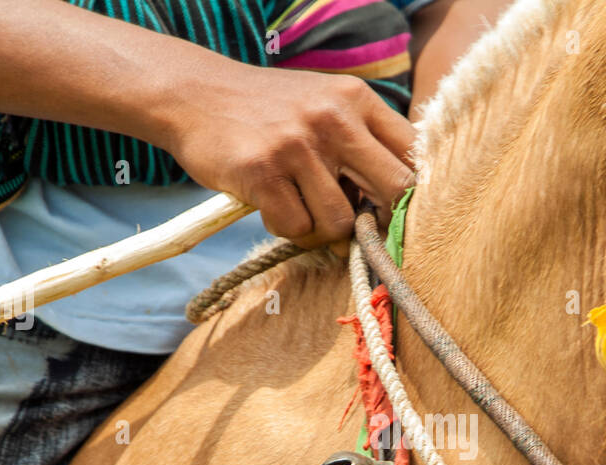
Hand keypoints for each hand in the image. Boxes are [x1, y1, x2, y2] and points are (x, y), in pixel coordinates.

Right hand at [163, 60, 415, 248]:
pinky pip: (296, 228)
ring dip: (321, 230)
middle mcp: (334, 119)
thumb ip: (361, 139)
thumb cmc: (266, 110)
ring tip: (300, 209)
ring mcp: (298, 146)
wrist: (193, 94)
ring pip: (341, 222)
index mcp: (356, 99)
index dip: (411, 194)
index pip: (413, 154)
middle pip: (395, 192)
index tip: (392, 210)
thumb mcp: (322, 103)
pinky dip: (286, 229)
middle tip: (356, 226)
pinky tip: (271, 206)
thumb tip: (398, 204)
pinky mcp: (264, 173)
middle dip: (379, 220)